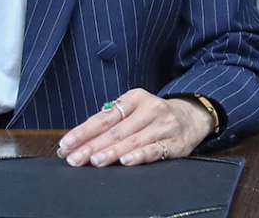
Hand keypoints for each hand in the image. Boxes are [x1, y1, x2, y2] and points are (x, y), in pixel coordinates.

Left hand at [58, 90, 211, 167]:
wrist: (192, 116)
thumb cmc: (153, 117)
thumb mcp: (133, 111)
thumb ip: (107, 125)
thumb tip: (71, 145)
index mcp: (135, 98)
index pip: (104, 117)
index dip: (83, 131)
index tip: (66, 144)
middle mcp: (150, 109)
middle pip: (116, 130)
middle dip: (92, 146)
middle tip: (74, 158)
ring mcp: (164, 125)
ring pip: (133, 140)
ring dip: (112, 152)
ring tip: (94, 161)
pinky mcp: (176, 142)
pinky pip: (155, 150)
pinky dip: (139, 155)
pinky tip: (126, 161)